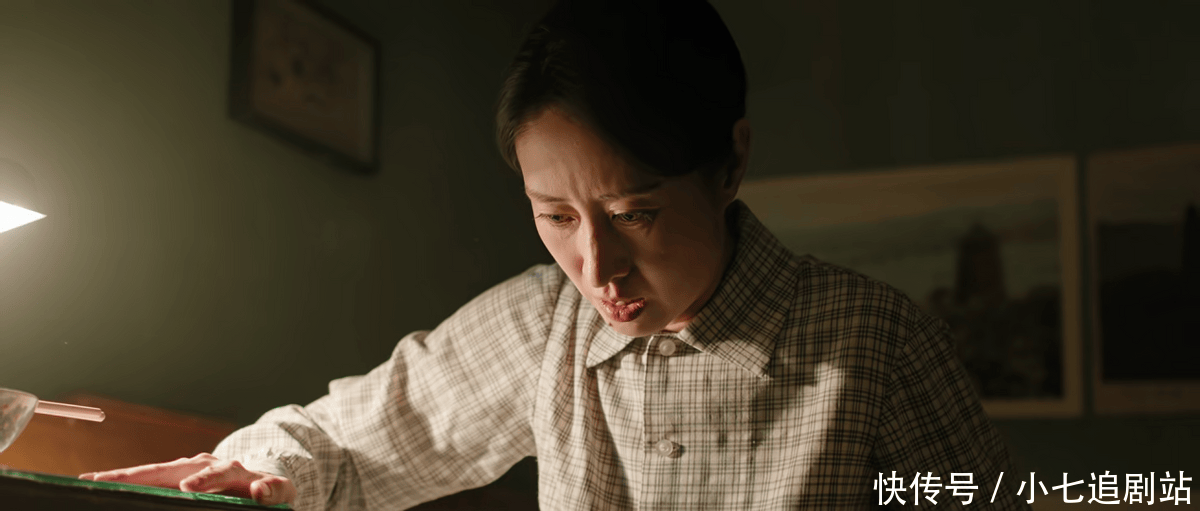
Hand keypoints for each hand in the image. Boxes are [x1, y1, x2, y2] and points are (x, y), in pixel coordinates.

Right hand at [79, 453, 294, 506]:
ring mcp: (186, 470)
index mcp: (232, 471)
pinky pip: (148, 479)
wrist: (261, 482)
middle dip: (140, 475)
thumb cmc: (269, 492)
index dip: (204, 480)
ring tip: (93, 482)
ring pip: (154, 472)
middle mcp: (204, 465)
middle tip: (109, 481)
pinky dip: (125, 481)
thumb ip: (274, 491)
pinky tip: (98, 485)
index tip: (189, 489)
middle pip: (172, 469)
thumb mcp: (279, 492)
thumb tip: (262, 490)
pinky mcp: (175, 477)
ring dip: (124, 477)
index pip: (217, 473)